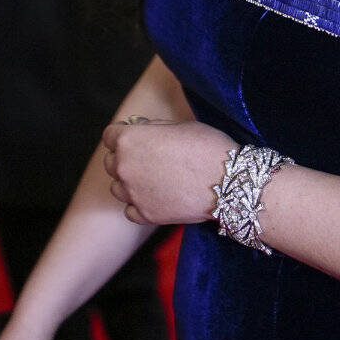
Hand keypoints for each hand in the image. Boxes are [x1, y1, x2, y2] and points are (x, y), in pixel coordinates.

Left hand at [100, 118, 231, 226]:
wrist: (229, 182)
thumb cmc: (207, 147)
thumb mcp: (178, 125)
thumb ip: (151, 129)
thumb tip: (139, 129)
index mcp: (129, 140)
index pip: (110, 135)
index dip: (124, 134)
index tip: (137, 138)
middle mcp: (124, 167)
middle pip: (111, 162)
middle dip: (126, 158)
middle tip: (150, 159)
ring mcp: (133, 194)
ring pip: (118, 188)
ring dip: (131, 183)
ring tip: (155, 180)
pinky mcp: (145, 215)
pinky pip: (130, 210)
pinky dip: (140, 205)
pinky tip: (158, 197)